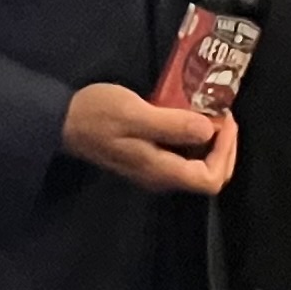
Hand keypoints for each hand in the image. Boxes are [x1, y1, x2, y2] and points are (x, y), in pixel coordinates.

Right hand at [61, 83, 239, 196]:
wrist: (64, 121)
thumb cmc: (97, 115)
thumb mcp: (135, 113)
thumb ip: (171, 125)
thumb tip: (208, 131)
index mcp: (160, 171)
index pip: (210, 179)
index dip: (226, 152)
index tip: (224, 121)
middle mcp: (161, 177)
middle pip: (209, 176)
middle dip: (224, 147)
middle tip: (223, 114)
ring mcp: (154, 168)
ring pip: (198, 165)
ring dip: (211, 140)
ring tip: (212, 110)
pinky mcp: (148, 156)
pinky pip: (183, 154)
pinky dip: (194, 136)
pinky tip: (191, 113)